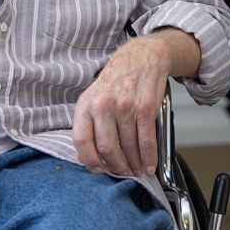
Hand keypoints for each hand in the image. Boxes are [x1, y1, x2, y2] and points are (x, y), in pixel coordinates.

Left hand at [72, 37, 171, 176]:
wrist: (141, 57)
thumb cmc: (116, 80)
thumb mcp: (94, 97)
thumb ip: (88, 124)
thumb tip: (86, 156)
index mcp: (86, 104)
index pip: (81, 141)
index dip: (89, 161)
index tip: (98, 169)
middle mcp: (103, 105)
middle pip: (107, 148)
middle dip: (116, 166)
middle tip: (122, 172)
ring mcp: (125, 106)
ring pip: (128, 146)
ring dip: (134, 164)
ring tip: (137, 170)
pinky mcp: (145, 108)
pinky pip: (146, 140)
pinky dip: (148, 157)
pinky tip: (148, 164)